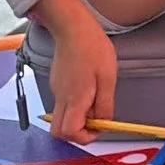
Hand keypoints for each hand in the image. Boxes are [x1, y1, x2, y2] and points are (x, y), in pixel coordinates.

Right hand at [42, 0, 118, 139]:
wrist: (72, 27)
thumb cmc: (92, 47)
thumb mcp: (108, 78)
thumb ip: (105, 105)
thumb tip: (104, 123)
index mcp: (75, 98)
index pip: (70, 132)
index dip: (86, 137)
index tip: (99, 128)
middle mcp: (61, 98)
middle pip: (59, 131)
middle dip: (77, 134)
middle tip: (94, 122)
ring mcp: (57, 91)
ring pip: (61, 118)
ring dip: (77, 119)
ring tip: (94, 100)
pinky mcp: (57, 84)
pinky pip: (63, 104)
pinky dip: (75, 106)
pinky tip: (87, 89)